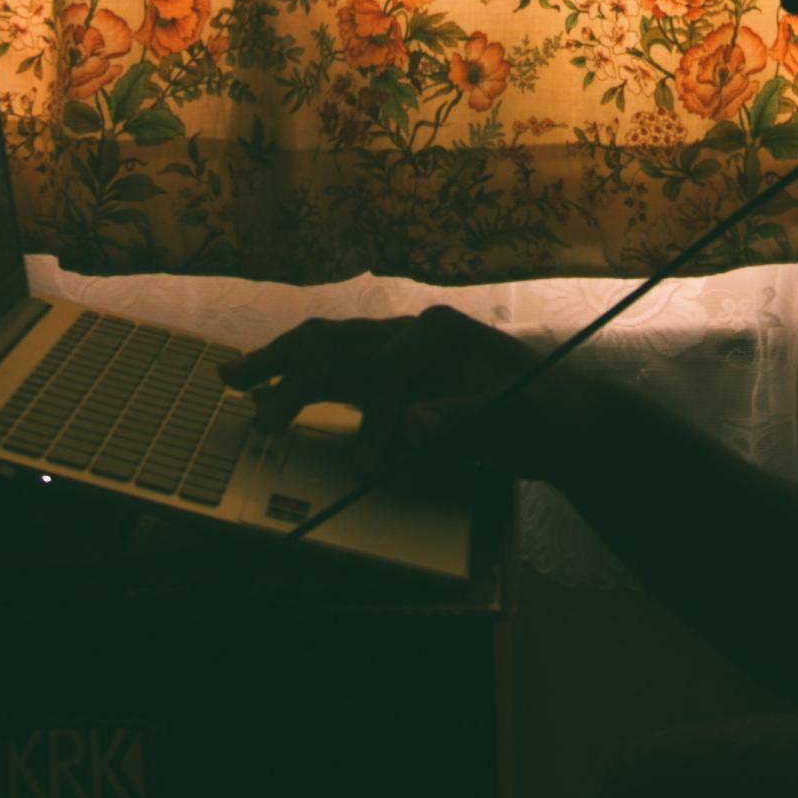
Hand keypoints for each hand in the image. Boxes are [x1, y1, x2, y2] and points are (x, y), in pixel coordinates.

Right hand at [215, 306, 586, 483]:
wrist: (566, 419)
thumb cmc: (547, 416)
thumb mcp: (522, 420)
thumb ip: (469, 420)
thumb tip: (412, 424)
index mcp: (440, 334)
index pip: (391, 370)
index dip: (379, 418)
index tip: (373, 465)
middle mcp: (411, 333)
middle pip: (338, 341)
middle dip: (288, 366)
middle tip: (238, 389)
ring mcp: (398, 352)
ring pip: (327, 348)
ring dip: (280, 364)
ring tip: (231, 380)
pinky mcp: (392, 376)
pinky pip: (336, 374)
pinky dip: (301, 381)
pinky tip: (272, 395)